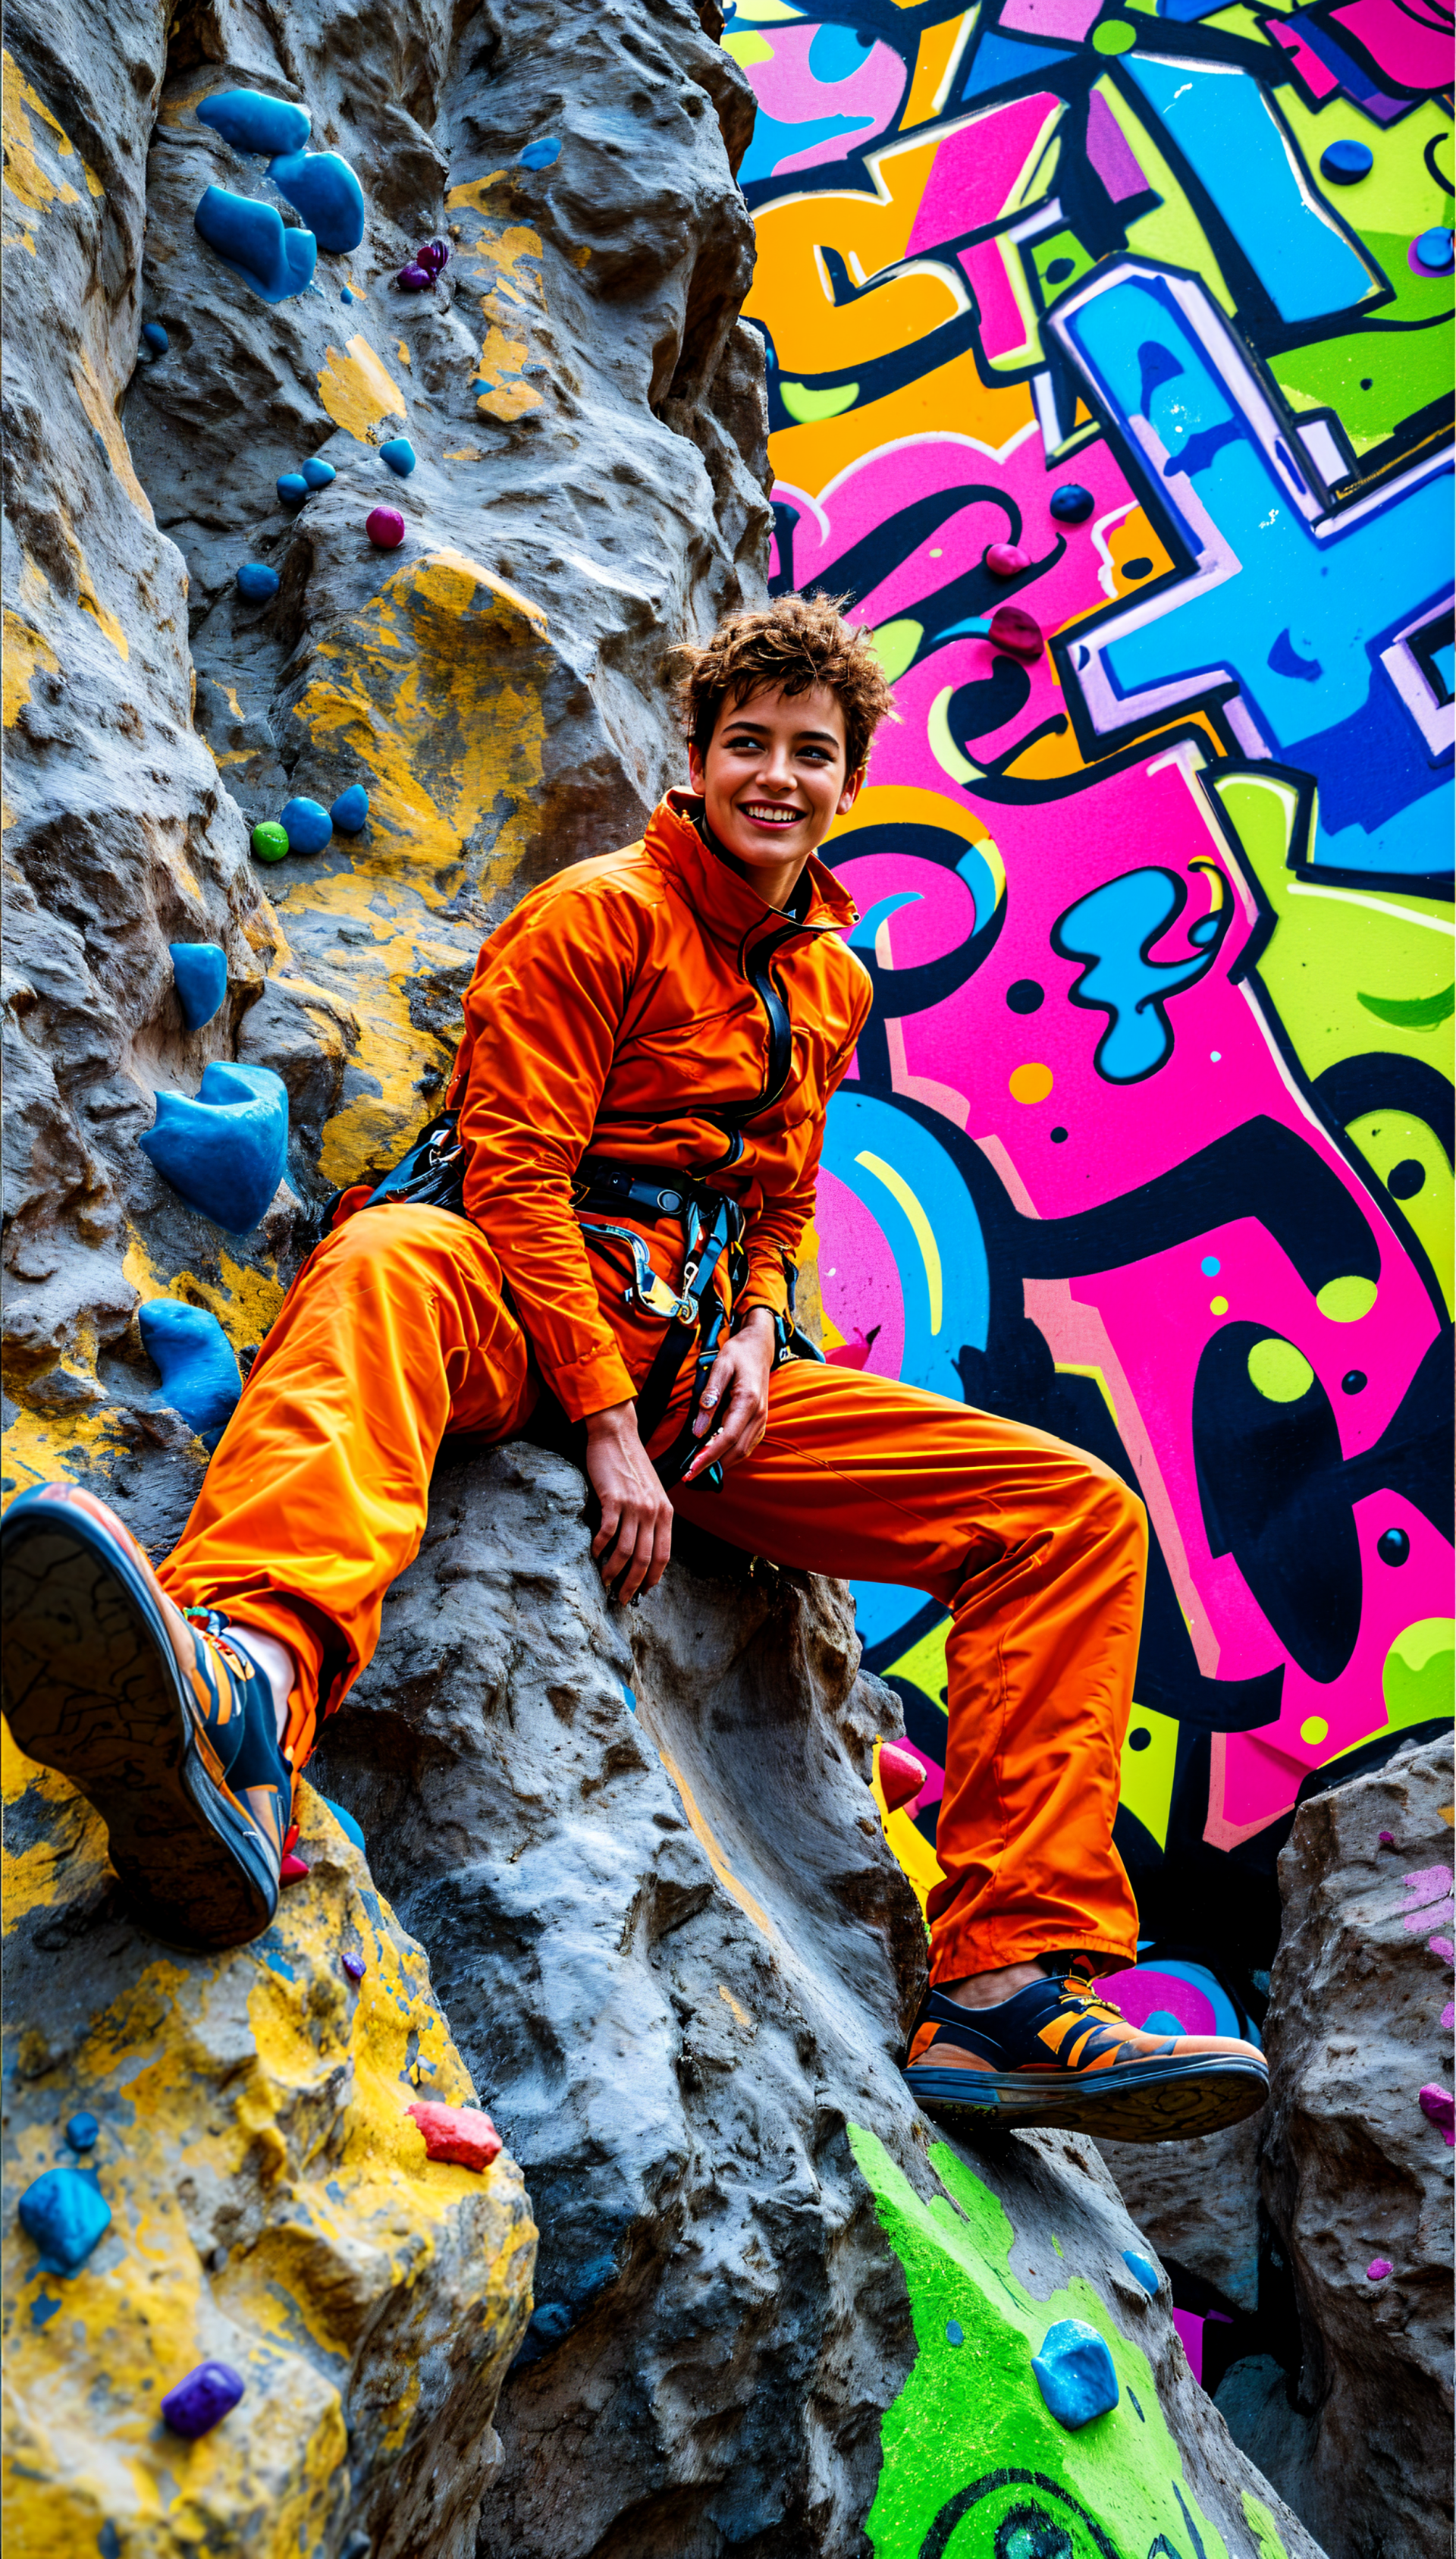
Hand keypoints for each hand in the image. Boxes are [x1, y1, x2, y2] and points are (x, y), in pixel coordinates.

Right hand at [584, 1402, 674, 1603]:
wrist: (617, 1436)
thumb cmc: (632, 1465)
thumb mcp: (652, 1492)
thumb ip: (652, 1517)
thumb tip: (643, 1547)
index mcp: (665, 1512)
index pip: (663, 1555)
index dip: (653, 1577)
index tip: (643, 1592)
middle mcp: (653, 1511)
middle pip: (644, 1558)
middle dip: (633, 1584)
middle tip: (621, 1599)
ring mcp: (634, 1505)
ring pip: (625, 1551)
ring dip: (613, 1571)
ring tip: (604, 1581)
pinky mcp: (613, 1498)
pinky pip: (607, 1532)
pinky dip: (599, 1547)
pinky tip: (592, 1553)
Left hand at [681, 1307, 773, 1484]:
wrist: (759, 1346)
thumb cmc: (739, 1353)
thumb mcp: (720, 1366)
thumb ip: (710, 1396)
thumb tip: (698, 1428)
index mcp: (748, 1402)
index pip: (727, 1438)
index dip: (708, 1456)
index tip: (691, 1469)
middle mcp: (758, 1415)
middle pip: (736, 1451)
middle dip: (713, 1466)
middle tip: (690, 1475)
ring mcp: (762, 1419)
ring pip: (743, 1452)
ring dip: (722, 1463)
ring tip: (699, 1469)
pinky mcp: (760, 1421)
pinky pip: (746, 1445)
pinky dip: (730, 1455)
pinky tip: (714, 1456)